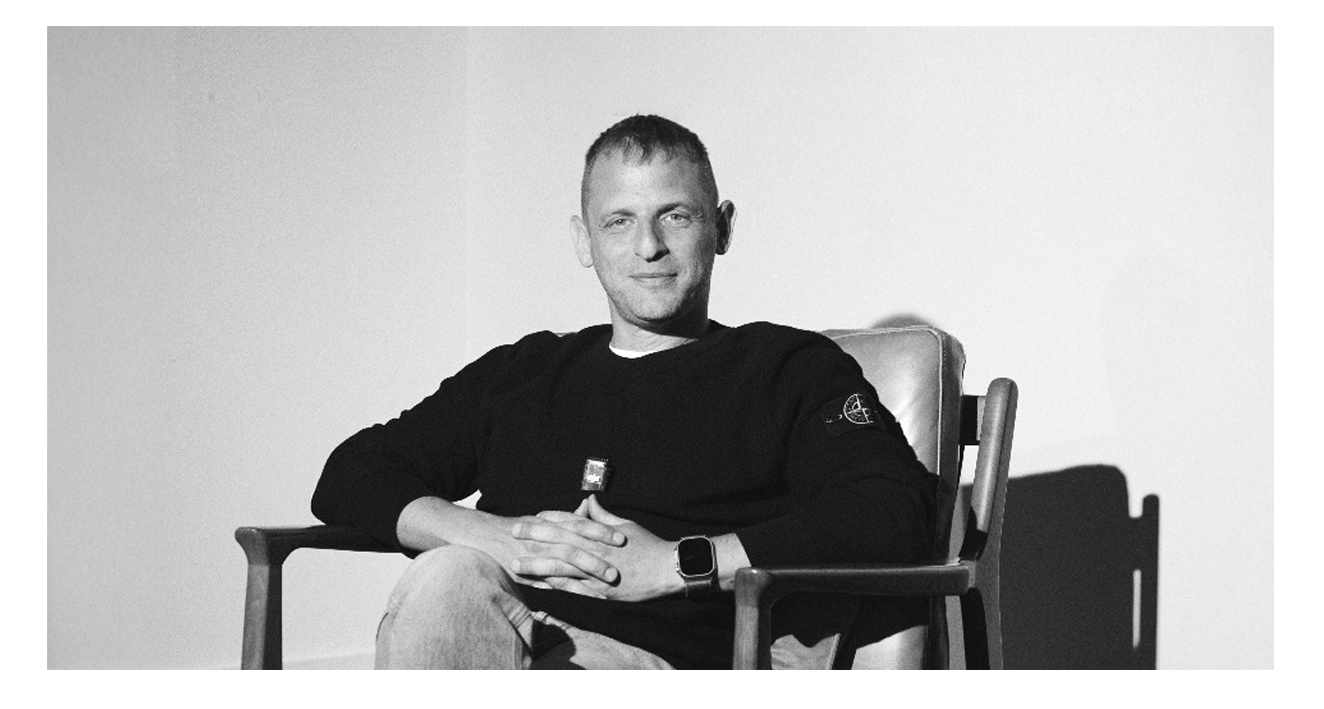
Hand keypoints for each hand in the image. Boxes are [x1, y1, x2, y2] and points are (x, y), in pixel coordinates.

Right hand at [394, 496, 625, 598]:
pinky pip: (549, 580)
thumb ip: (560, 518)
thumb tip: (585, 509)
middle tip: (623, 556)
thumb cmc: (508, 529)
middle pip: (575, 541)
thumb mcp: (536, 519)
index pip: (577, 524)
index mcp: (545, 521)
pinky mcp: (524, 571)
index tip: (622, 535)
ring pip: (564, 561)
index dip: (600, 529)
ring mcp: (531, 554)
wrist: (472, 536)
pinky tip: (585, 595)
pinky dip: (568, 587)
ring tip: (610, 580)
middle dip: (600, 549)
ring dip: (589, 570)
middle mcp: (539, 536)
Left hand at [521, 495, 680, 601]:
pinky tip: (539, 586)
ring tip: (516, 565)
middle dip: (535, 537)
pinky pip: (574, 589)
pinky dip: (556, 587)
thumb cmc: (647, 545)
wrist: (666, 568)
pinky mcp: (601, 591)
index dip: (550, 519)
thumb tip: (588, 500)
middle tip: (513, 532)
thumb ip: (603, 515)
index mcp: (599, 534)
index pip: (570, 522)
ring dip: (537, 565)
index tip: (533, 516)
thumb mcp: (625, 525)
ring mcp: (596, 572)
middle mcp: (594, 550)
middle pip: (559, 541)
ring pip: (561, 567)